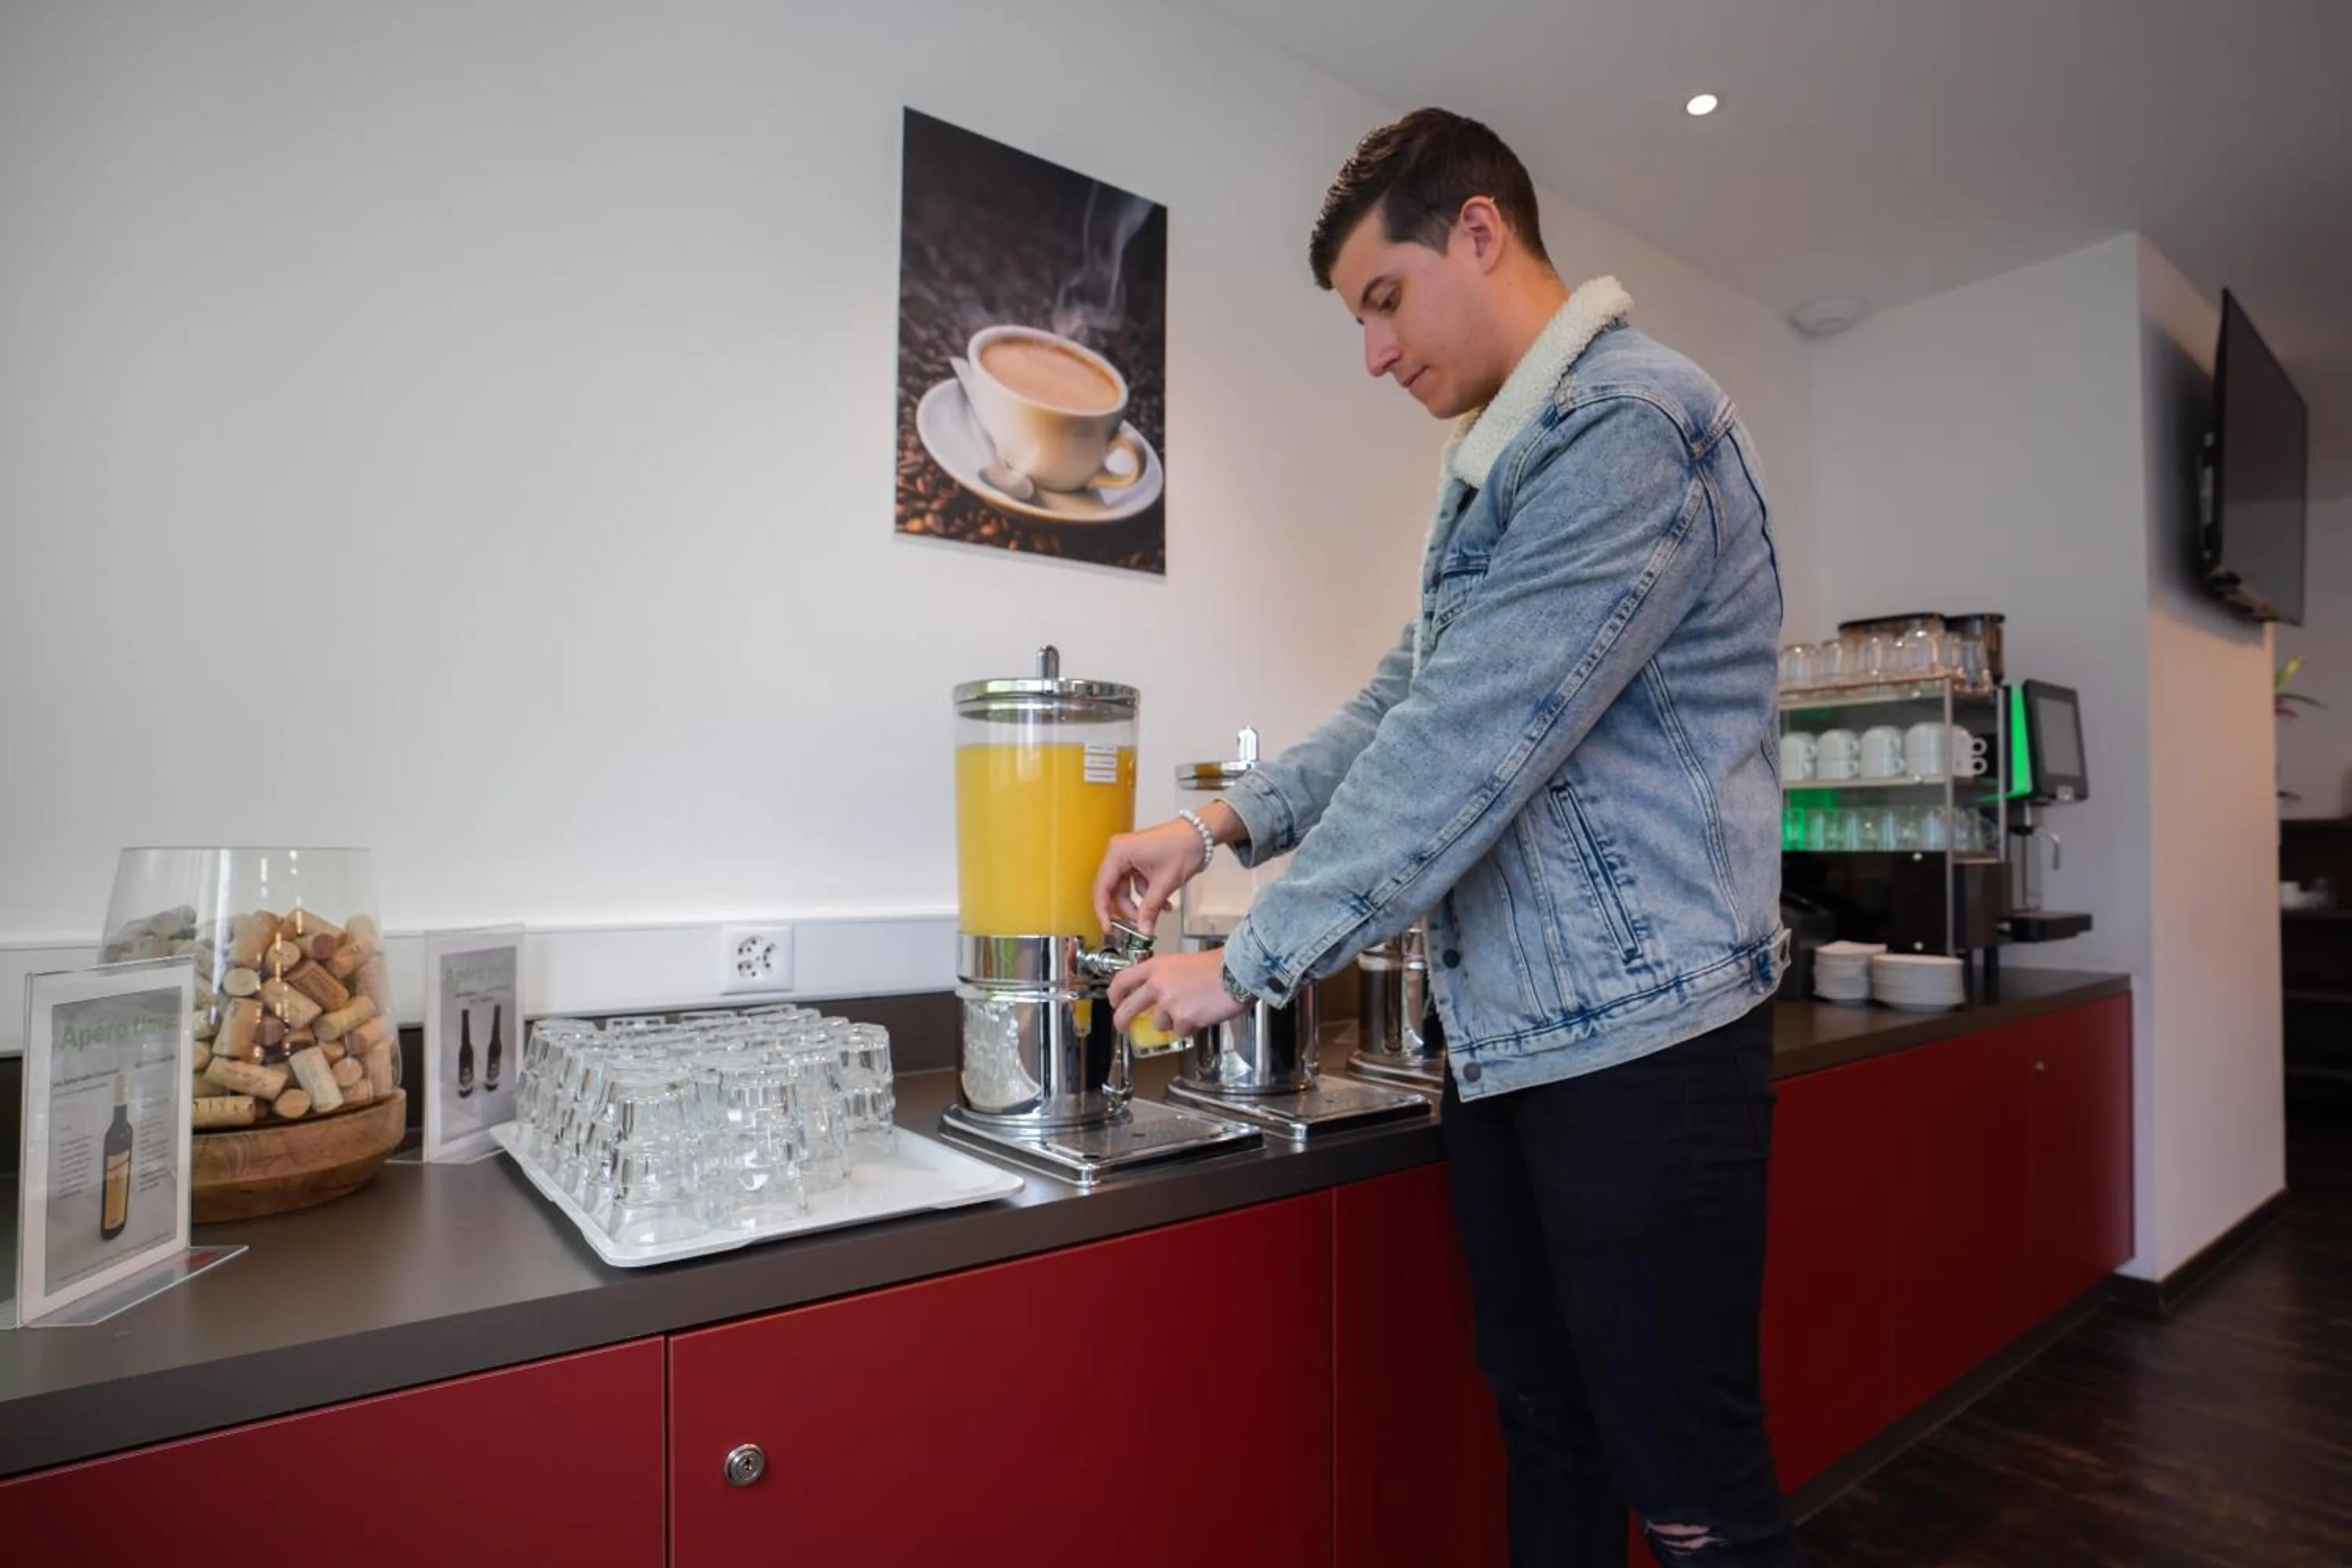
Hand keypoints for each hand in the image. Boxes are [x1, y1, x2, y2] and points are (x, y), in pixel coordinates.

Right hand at [1092, 819, 1210, 933]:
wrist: (1201, 834)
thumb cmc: (1183, 846)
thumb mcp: (1164, 883)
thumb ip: (1150, 910)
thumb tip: (1143, 930)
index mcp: (1119, 852)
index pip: (1103, 887)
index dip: (1104, 911)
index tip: (1109, 928)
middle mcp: (1119, 852)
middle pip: (1113, 890)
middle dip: (1126, 910)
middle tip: (1136, 927)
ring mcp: (1129, 856)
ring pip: (1125, 889)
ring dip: (1140, 904)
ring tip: (1156, 914)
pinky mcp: (1138, 860)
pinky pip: (1135, 884)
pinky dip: (1147, 896)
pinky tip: (1163, 903)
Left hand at [1109, 949, 1251, 1036]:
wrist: (1237, 972)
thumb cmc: (1217, 965)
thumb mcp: (1183, 963)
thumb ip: (1167, 978)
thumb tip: (1161, 994)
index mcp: (1156, 967)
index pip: (1123, 980)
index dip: (1115, 993)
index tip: (1114, 1001)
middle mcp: (1157, 985)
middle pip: (1128, 1008)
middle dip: (1122, 1020)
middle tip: (1122, 1026)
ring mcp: (1168, 1004)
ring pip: (1160, 1023)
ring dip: (1173, 1021)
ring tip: (1193, 1008)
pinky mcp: (1183, 1019)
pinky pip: (1182, 1030)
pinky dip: (1191, 1026)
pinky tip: (1203, 1014)